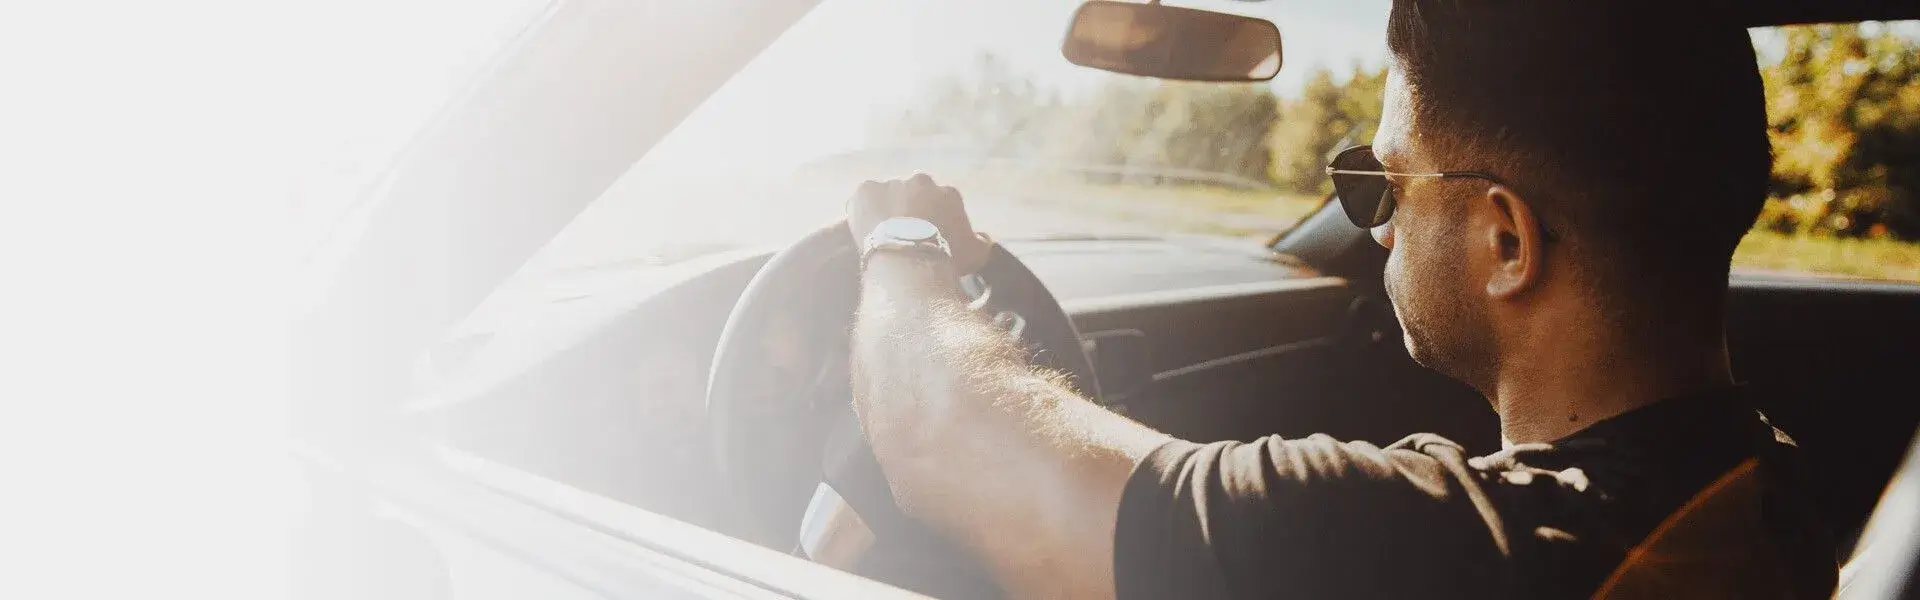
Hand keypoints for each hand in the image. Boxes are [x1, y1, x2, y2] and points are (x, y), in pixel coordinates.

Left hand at [847, 173, 991, 273]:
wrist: (911, 261)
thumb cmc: (947, 259)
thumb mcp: (976, 254)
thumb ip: (981, 241)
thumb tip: (983, 236)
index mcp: (948, 193)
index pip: (942, 201)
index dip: (935, 218)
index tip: (929, 234)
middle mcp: (922, 181)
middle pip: (915, 193)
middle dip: (911, 209)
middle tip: (905, 234)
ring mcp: (892, 183)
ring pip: (888, 195)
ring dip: (887, 209)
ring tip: (883, 234)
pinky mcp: (867, 190)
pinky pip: (864, 198)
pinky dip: (864, 210)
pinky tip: (865, 229)